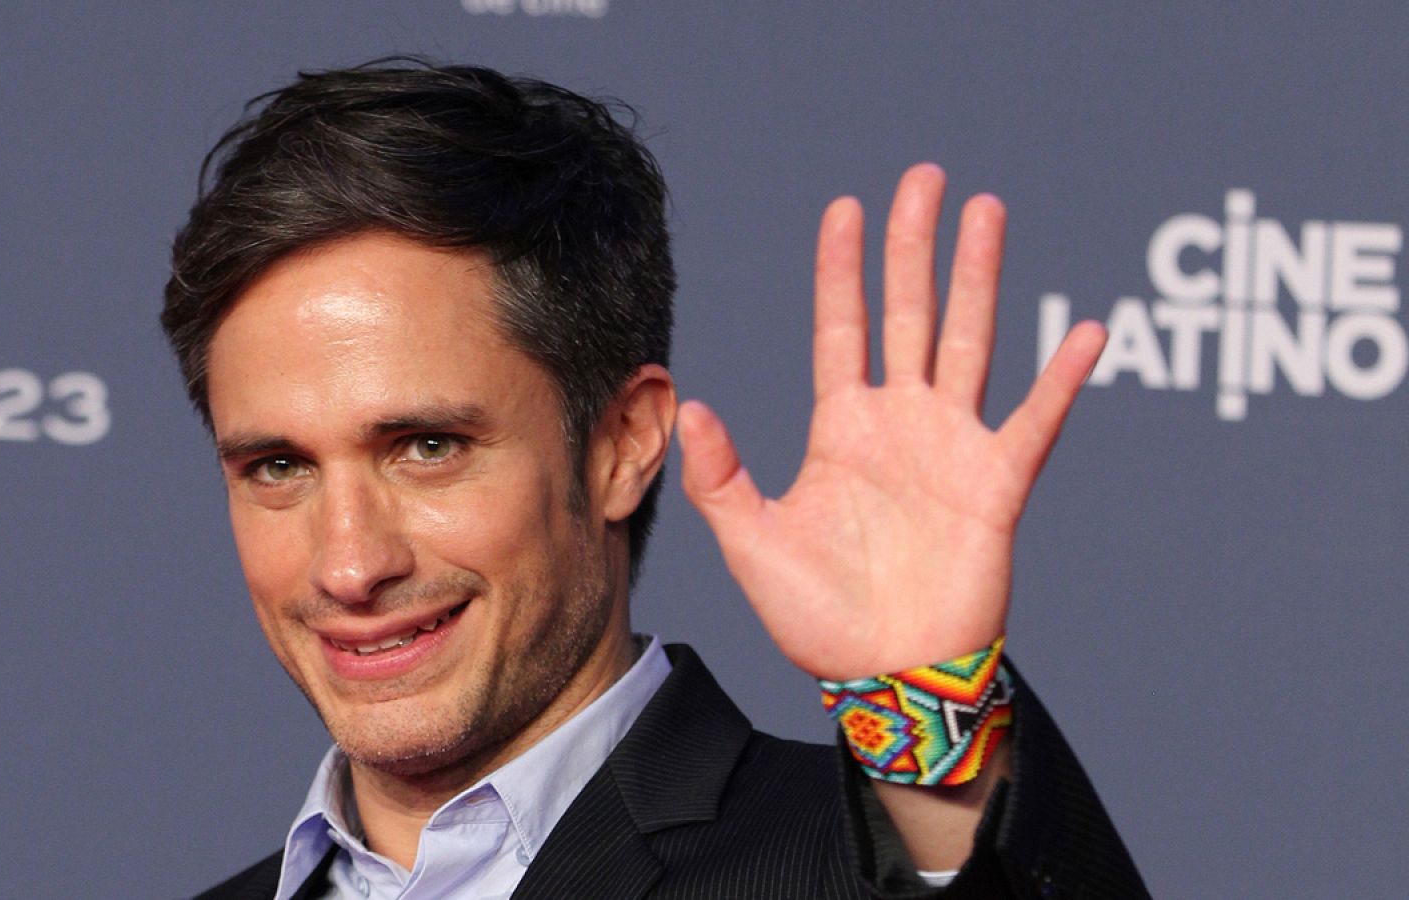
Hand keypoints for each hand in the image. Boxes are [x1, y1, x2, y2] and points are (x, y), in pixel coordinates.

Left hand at [678, 163, 1105, 680]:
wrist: (885, 677)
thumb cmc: (818, 619)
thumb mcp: (752, 542)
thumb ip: (722, 476)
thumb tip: (696, 409)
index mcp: (842, 429)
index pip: (841, 328)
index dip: (842, 269)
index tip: (844, 208)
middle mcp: (899, 423)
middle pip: (909, 313)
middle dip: (914, 246)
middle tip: (925, 178)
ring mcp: (951, 448)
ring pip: (968, 341)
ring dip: (980, 277)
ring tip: (987, 211)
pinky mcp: (997, 485)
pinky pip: (1035, 422)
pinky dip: (1062, 380)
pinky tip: (1084, 330)